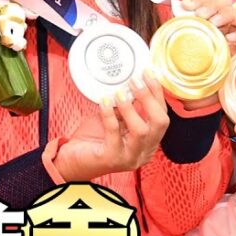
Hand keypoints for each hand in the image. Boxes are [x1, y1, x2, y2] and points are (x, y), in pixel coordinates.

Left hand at [54, 71, 169, 180]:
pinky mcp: (112, 159)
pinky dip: (110, 114)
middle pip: (160, 123)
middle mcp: (144, 152)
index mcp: (149, 142)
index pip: (162, 116)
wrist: (73, 160)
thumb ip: (127, 107)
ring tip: (118, 93)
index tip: (149, 74)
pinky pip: (114, 133)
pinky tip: (104, 102)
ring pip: (141, 131)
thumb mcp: (117, 120)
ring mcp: (130, 158)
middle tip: (135, 81)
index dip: (157, 94)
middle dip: (149, 98)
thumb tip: (132, 83)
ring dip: (130, 108)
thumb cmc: (95, 139)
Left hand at [173, 0, 235, 111]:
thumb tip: (175, 13)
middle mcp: (227, 27)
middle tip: (201, 14)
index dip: (199, 0)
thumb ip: (180, 32)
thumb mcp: (184, 50)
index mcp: (211, 23)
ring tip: (214, 23)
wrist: (206, 95)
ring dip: (226, 15)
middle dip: (213, 4)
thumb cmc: (196, 70)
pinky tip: (228, 38)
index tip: (186, 4)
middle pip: (227, 4)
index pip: (209, 3)